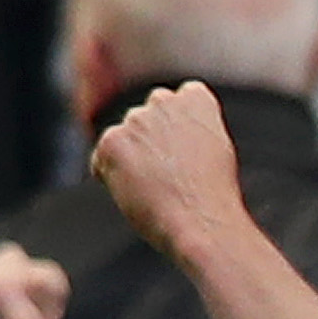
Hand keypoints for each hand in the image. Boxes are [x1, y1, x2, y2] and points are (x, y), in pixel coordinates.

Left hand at [90, 83, 249, 268]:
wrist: (202, 221)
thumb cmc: (214, 197)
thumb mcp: (216, 152)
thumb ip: (191, 132)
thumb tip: (166, 139)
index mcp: (196, 100)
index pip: (181, 97)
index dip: (181, 126)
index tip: (188, 150)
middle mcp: (163, 101)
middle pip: (146, 118)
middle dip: (151, 140)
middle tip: (170, 175)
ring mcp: (136, 120)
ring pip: (123, 139)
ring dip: (132, 159)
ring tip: (158, 190)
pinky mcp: (111, 141)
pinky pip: (101, 160)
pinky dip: (113, 178)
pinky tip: (138, 195)